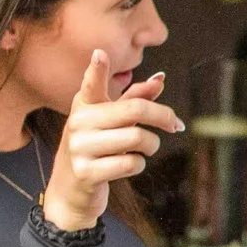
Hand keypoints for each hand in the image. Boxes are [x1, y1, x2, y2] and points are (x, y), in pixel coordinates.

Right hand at [44, 51, 180, 231]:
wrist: (71, 192)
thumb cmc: (96, 151)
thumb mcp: (110, 123)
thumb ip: (134, 100)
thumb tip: (159, 79)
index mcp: (84, 107)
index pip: (91, 85)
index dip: (97, 70)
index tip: (101, 54)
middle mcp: (78, 123)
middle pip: (134, 110)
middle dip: (164, 116)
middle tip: (175, 125)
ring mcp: (79, 148)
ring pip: (137, 137)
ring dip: (152, 145)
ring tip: (146, 149)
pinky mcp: (86, 172)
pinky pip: (131, 163)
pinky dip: (139, 165)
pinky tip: (129, 165)